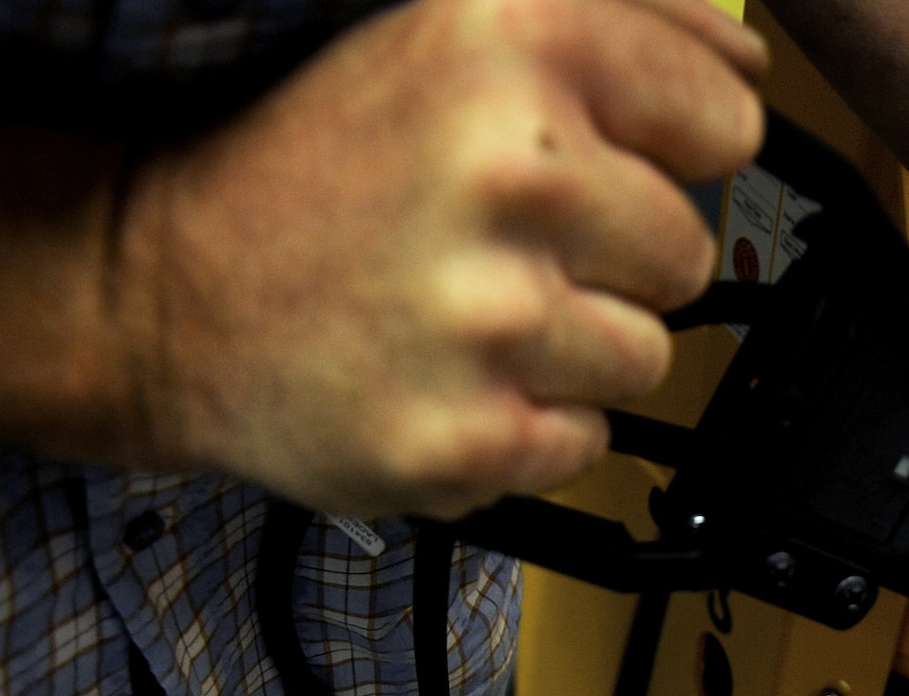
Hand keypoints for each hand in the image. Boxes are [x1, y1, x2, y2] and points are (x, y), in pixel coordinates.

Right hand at [115, 0, 765, 518]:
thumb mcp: (453, 32)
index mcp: (515, 41)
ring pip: (645, 356)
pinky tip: (447, 376)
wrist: (161, 290)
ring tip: (467, 312)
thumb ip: (626, 23)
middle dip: (610, 257)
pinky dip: (527, 424)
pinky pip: (585, 442)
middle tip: (497, 244)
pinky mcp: (472, 436)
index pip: (724, 119)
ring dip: (570, 347)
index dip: (666, 149)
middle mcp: (511, 169)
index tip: (594, 159)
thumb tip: (747, 61)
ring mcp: (492, 316)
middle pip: (687, 252)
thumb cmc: (313, 167)